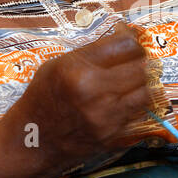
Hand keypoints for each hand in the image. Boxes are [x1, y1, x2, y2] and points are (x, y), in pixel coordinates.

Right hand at [13, 23, 157, 168]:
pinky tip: (128, 98)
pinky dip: (137, 102)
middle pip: (140, 66)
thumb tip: (123, 37)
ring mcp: (106, 115)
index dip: (132, 38)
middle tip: (136, 58)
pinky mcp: (113, 133)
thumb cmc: (41, 98)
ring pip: (146, 89)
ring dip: (143, 81)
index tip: (131, 38)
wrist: (32, 141)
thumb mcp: (56, 65)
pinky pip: (140, 111)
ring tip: (134, 78)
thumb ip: (90, 53)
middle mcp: (94, 91)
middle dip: (141, 59)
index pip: (124, 44)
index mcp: (77, 69)